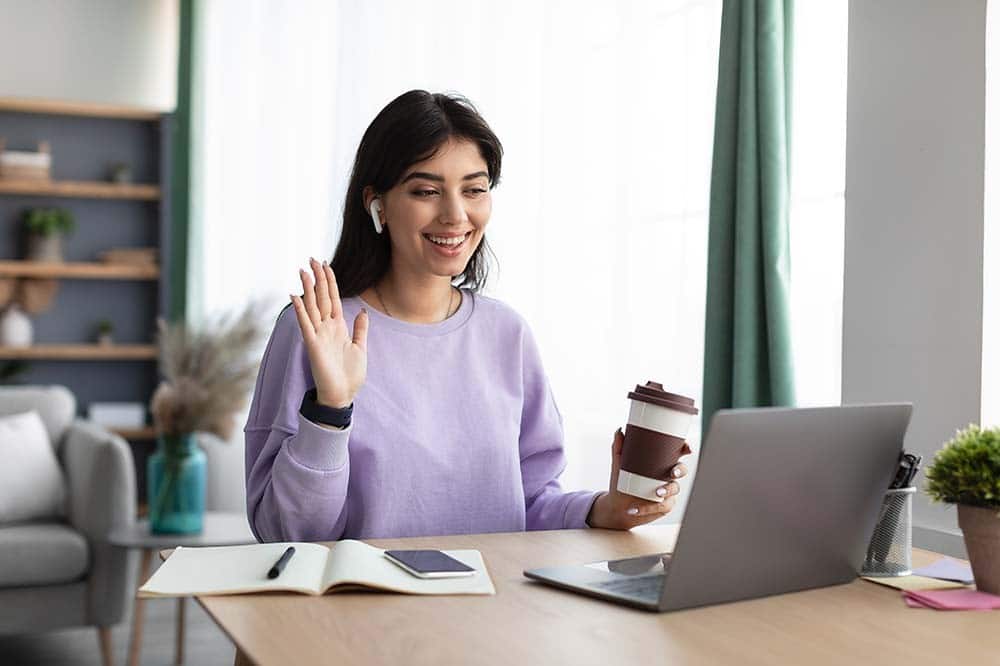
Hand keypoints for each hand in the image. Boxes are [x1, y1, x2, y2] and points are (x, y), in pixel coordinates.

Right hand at [290, 258, 368, 407]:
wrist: (342, 395)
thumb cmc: (350, 375)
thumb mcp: (360, 348)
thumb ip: (360, 329)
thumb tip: (362, 310)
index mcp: (338, 327)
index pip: (332, 299)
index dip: (330, 282)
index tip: (326, 265)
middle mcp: (326, 328)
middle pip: (321, 298)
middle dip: (318, 278)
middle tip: (312, 259)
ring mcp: (318, 335)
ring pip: (312, 306)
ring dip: (308, 288)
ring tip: (304, 271)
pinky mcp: (313, 345)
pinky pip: (306, 324)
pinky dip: (301, 310)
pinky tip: (295, 296)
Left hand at [586, 428, 689, 529]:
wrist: (617, 507)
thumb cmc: (621, 483)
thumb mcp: (618, 465)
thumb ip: (619, 448)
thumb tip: (619, 431)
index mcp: (660, 462)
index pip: (677, 453)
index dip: (686, 449)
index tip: (687, 448)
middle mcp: (667, 476)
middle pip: (682, 470)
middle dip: (680, 470)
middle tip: (672, 473)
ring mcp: (668, 491)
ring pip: (674, 489)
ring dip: (667, 490)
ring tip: (656, 492)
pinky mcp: (664, 506)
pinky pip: (662, 506)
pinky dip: (648, 508)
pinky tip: (635, 509)